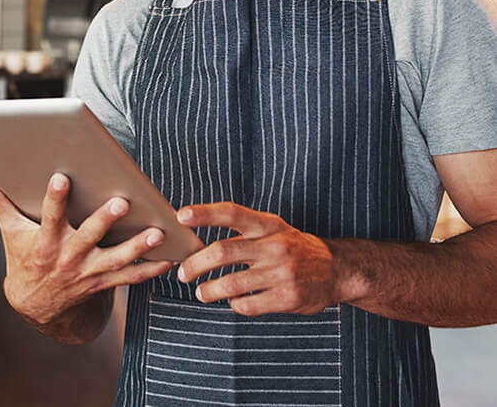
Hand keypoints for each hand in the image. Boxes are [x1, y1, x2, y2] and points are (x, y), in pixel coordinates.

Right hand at [0, 171, 173, 326]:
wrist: (35, 305)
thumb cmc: (24, 259)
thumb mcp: (10, 232)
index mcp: (46, 241)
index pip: (50, 216)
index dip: (55, 198)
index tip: (62, 178)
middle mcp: (69, 257)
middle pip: (89, 237)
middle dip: (105, 221)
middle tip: (121, 203)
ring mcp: (88, 272)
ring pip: (116, 260)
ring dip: (138, 247)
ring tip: (157, 232)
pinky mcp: (103, 282)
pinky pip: (130, 277)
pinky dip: (151, 268)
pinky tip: (170, 258)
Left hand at [176, 202, 336, 315]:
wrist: (335, 269)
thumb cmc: (293, 246)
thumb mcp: (273, 228)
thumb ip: (242, 230)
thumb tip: (200, 237)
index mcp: (267, 225)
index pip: (232, 212)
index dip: (205, 213)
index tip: (181, 216)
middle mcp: (273, 246)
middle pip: (223, 251)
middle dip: (196, 263)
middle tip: (183, 272)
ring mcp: (280, 273)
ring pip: (231, 283)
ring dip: (209, 290)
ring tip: (202, 292)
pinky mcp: (286, 298)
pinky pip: (247, 305)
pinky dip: (234, 304)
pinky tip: (232, 301)